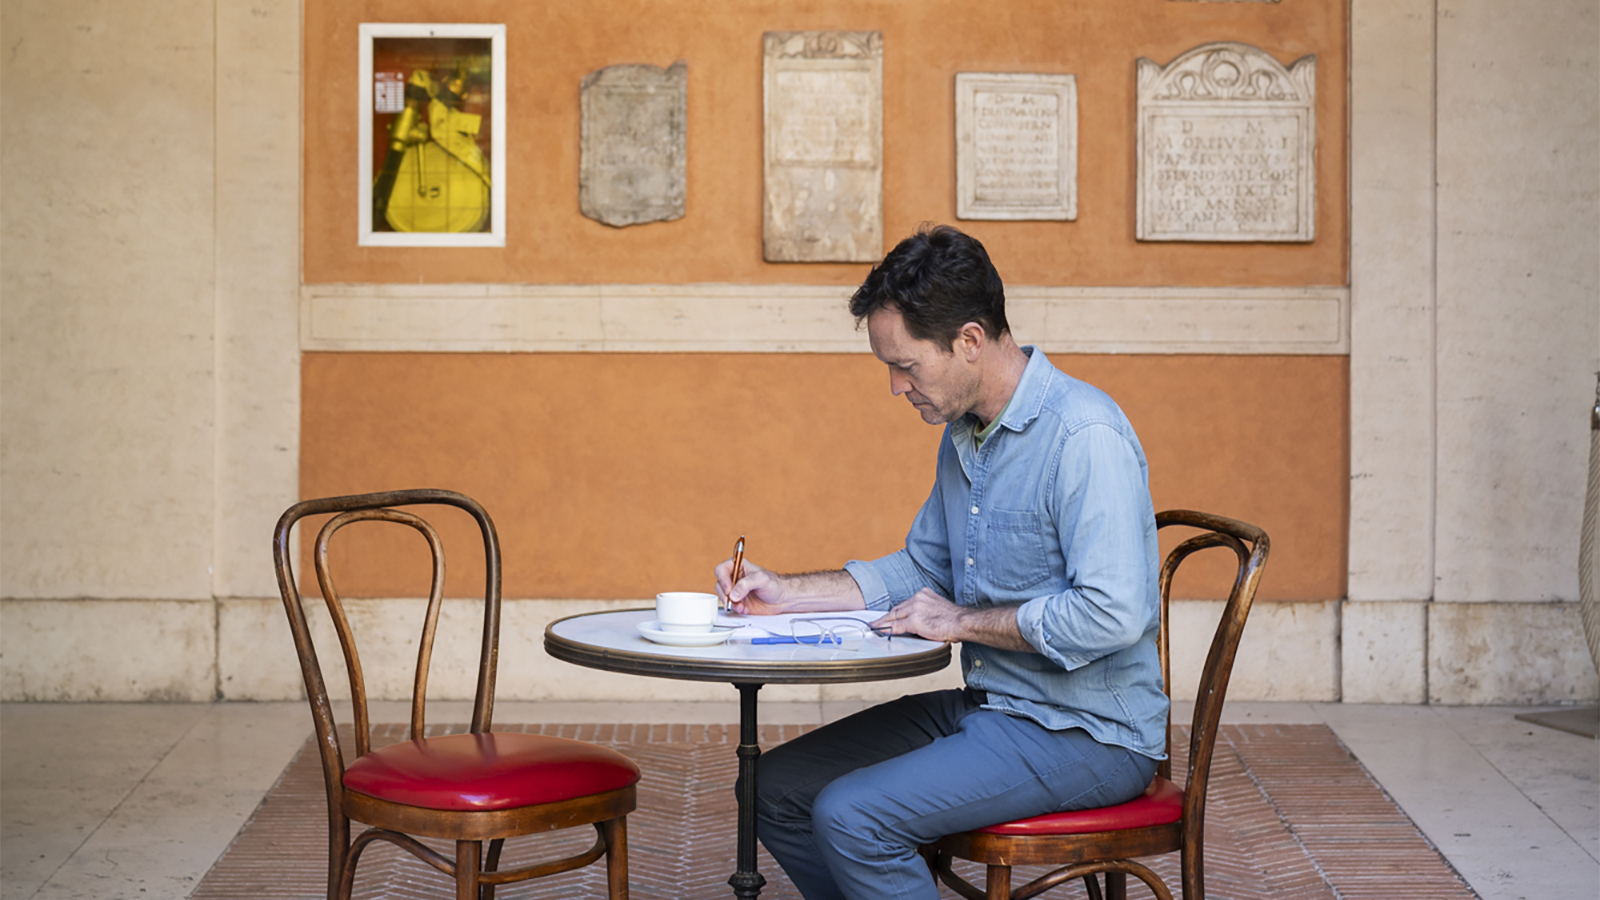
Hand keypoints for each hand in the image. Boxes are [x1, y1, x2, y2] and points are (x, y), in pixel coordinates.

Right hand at [714, 557, 792, 615]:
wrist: (781, 599)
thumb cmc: (774, 584)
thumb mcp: (761, 579)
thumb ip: (746, 584)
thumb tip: (733, 594)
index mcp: (738, 566)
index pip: (721, 569)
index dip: (722, 579)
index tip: (729, 589)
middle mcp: (734, 578)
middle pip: (719, 584)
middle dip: (725, 594)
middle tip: (733, 600)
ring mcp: (735, 591)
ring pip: (722, 596)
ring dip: (730, 603)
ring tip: (741, 606)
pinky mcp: (737, 603)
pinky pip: (729, 607)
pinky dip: (735, 609)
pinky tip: (744, 609)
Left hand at [870, 588, 1033, 650]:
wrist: (962, 621)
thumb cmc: (955, 619)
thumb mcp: (939, 608)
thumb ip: (927, 611)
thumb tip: (922, 621)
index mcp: (924, 594)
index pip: (905, 604)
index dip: (895, 612)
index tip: (888, 615)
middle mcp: (917, 598)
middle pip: (897, 609)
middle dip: (886, 617)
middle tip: (876, 622)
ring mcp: (915, 609)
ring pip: (893, 617)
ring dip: (883, 623)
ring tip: (874, 627)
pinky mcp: (914, 621)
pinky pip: (896, 627)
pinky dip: (886, 629)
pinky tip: (880, 632)